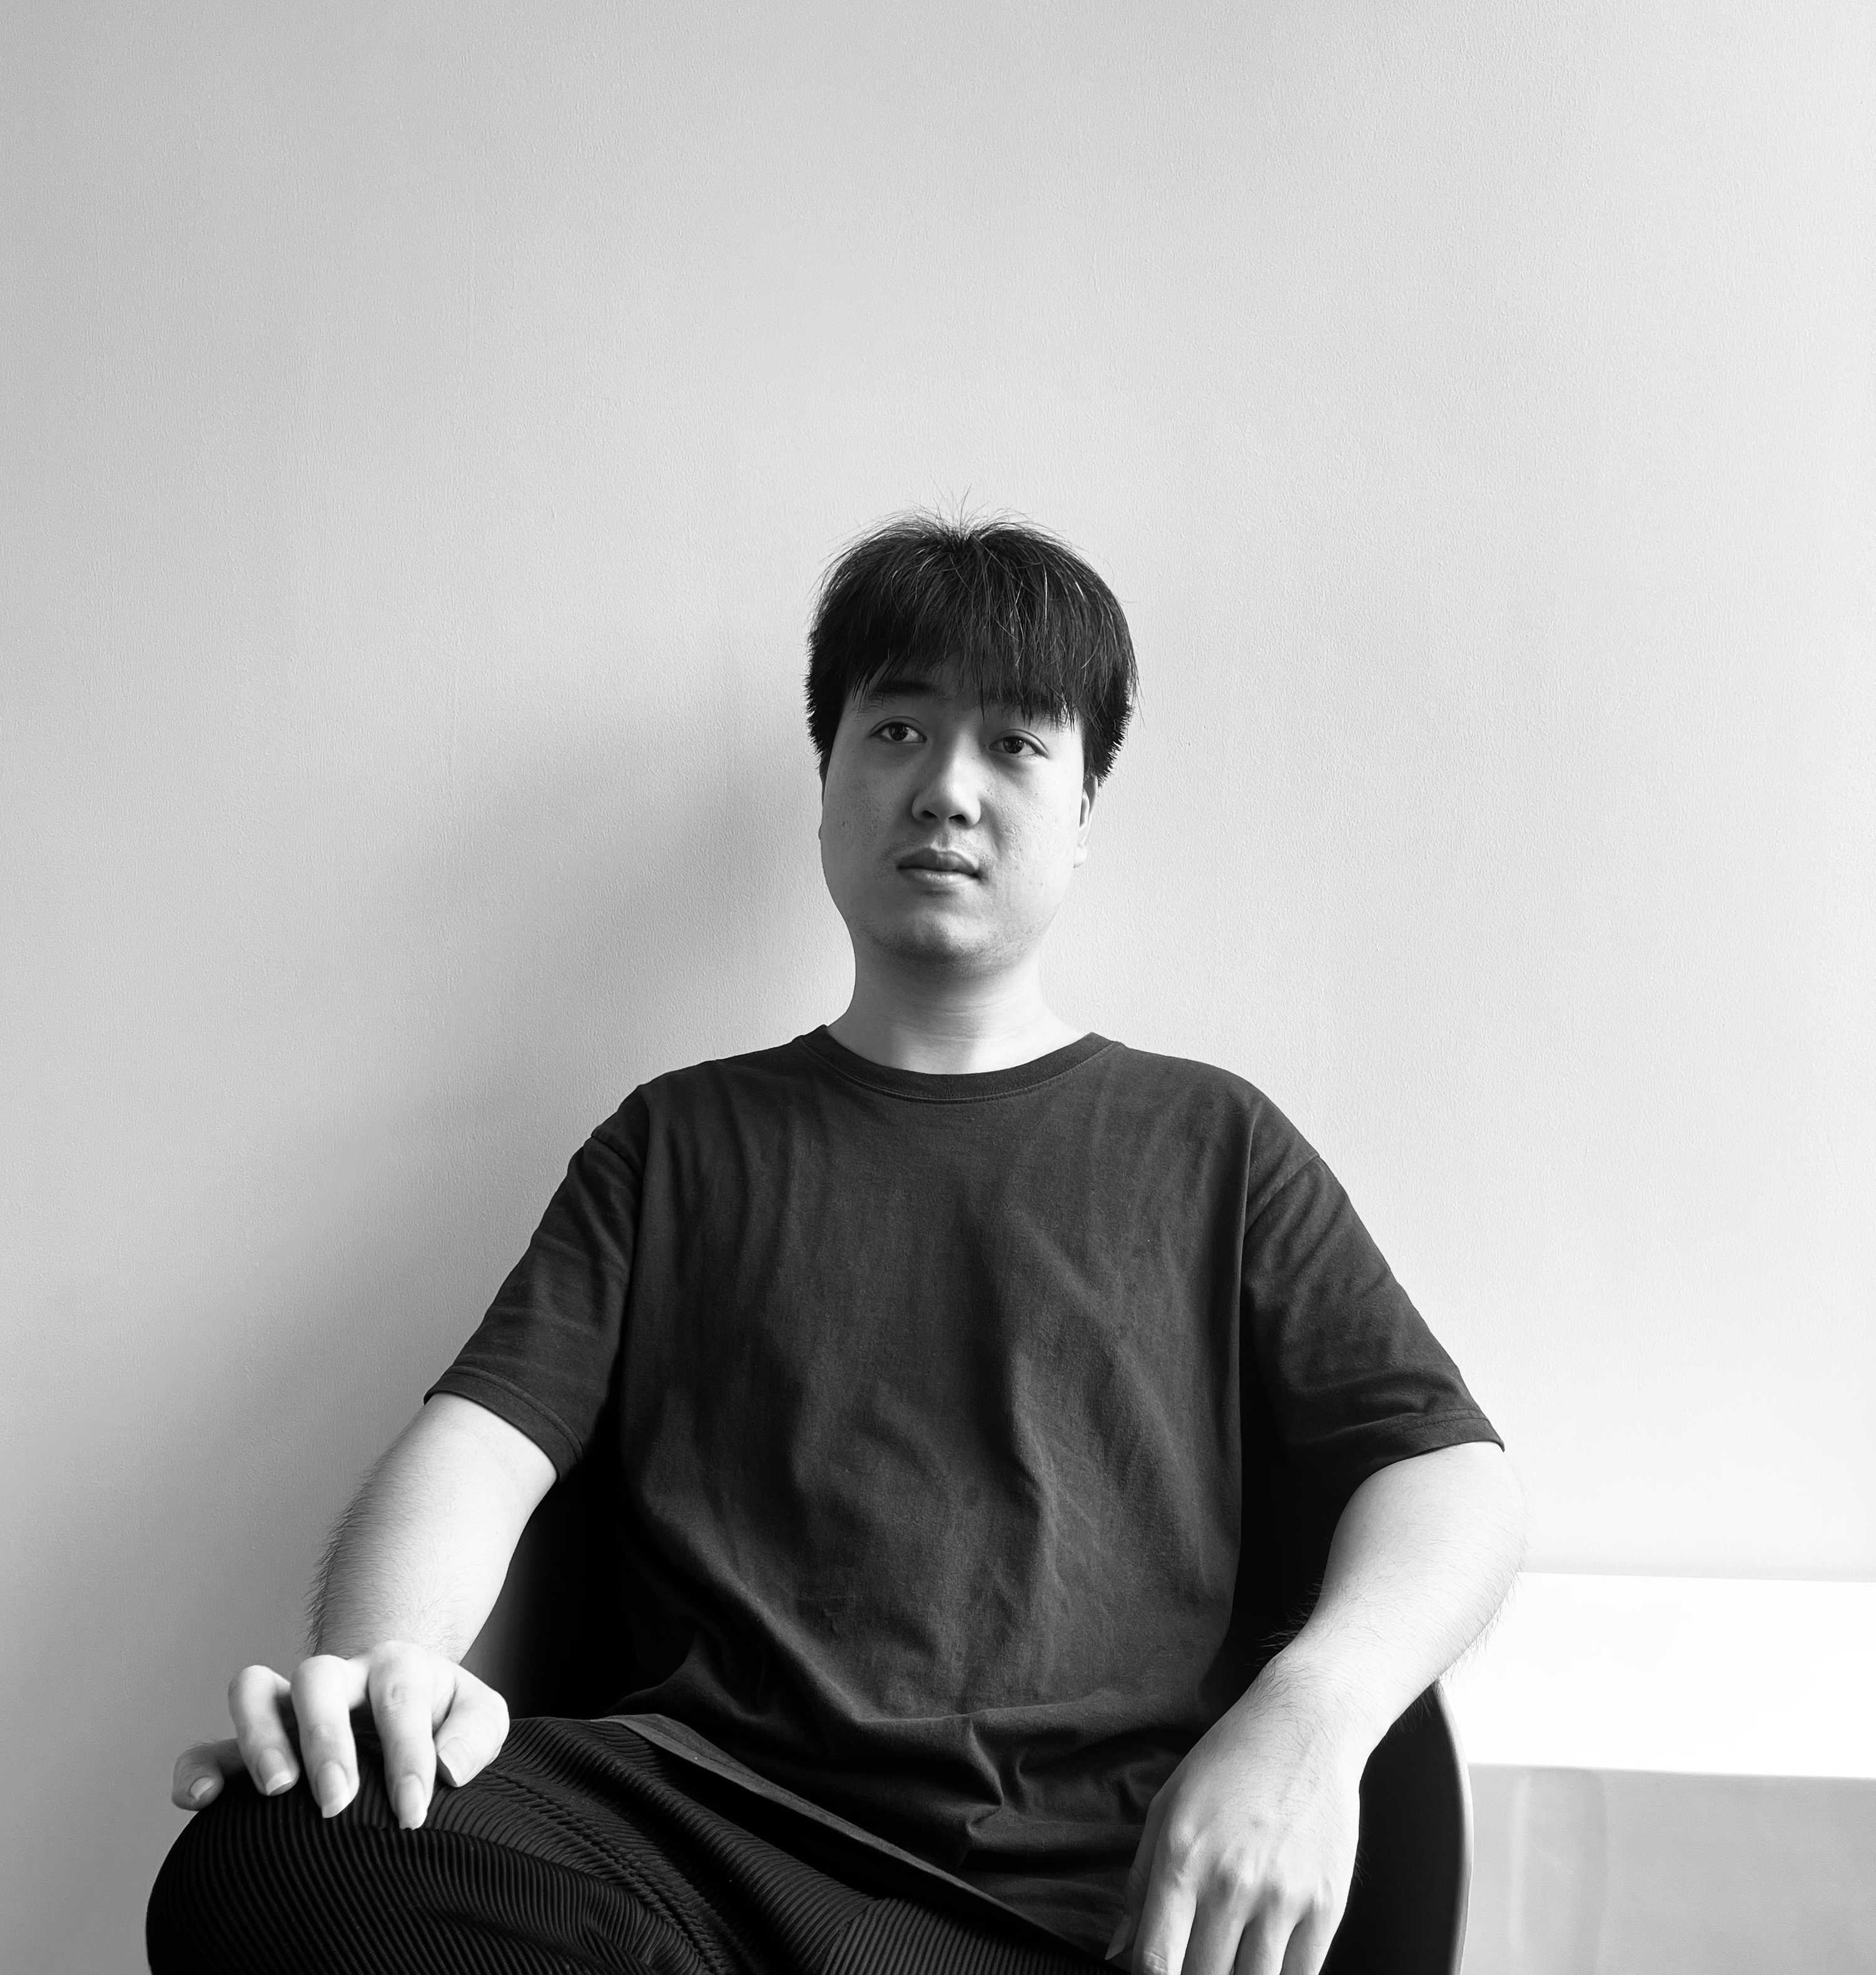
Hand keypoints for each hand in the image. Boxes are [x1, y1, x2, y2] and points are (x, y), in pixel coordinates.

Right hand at [169, 1642, 509, 1830]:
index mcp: (396, 1667)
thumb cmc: (442, 1719)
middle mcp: (338, 1677)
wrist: (400, 1703)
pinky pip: (208, 1745)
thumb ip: (477, 1732)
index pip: (398, 1699)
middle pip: (316, 1678)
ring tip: (276, 1790)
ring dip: (259, 1737)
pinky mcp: (252, 1743)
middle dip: (324, 1738)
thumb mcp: (479, 1715)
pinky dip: (197, 1769)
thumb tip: (447, 1770)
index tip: (413, 1811)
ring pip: (254, 1691)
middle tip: (337, 1800)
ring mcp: (289, 1706)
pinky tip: (201, 1802)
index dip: (406, 1755)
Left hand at [1107, 1670, 1363, 1974]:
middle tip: (1196, 1958)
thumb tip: (1120, 1951)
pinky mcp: (1327, 1906)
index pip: (1156, 1962)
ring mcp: (1283, 1898)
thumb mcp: (1168, 1808)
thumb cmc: (1231, 1762)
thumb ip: (1140, 1885)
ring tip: (1229, 1958)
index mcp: (1183, 1858)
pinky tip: (1265, 1960)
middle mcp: (1231, 1883)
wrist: (1306, 1728)